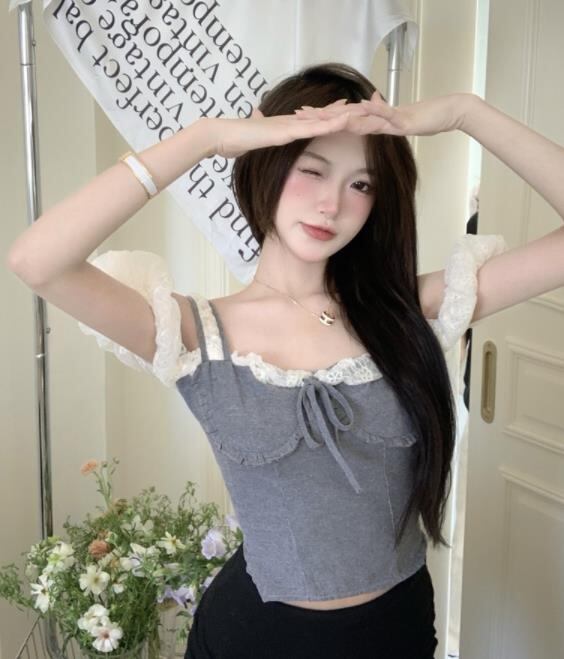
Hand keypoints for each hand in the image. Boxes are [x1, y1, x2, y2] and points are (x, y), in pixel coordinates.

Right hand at [208, 100, 353, 158]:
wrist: (221, 136)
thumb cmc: (233, 139)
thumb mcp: (251, 137)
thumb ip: (257, 127)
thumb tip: (256, 118)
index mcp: (284, 125)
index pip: (314, 118)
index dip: (331, 112)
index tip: (347, 108)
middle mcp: (290, 122)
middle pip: (324, 116)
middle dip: (345, 112)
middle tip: (368, 106)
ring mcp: (289, 125)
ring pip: (323, 119)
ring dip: (344, 115)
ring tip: (365, 111)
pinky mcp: (286, 132)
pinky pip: (313, 128)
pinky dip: (330, 124)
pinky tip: (345, 120)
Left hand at [295, 91, 474, 136]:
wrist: (447, 112)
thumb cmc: (423, 120)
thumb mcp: (396, 127)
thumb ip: (381, 124)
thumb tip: (367, 123)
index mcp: (373, 118)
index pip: (342, 118)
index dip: (322, 118)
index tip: (302, 119)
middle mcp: (376, 113)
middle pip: (344, 114)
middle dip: (321, 115)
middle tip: (299, 114)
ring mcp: (387, 115)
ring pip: (359, 113)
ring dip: (339, 114)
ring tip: (320, 115)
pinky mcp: (400, 117)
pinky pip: (384, 114)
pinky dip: (371, 112)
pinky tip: (358, 111)